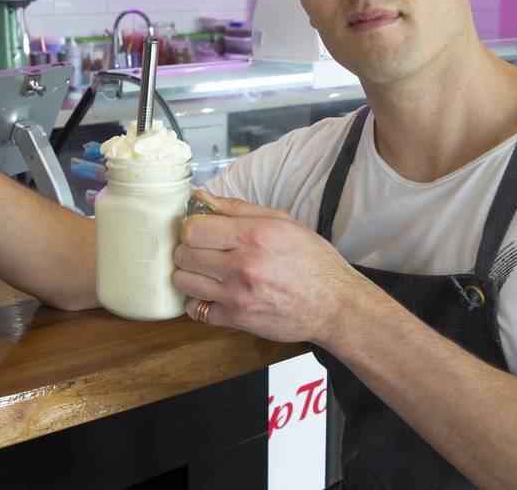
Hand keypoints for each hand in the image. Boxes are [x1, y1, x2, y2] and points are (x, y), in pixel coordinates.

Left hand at [172, 191, 365, 343]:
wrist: (333, 305)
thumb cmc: (312, 260)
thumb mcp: (282, 222)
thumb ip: (237, 208)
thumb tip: (201, 197)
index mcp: (253, 235)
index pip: (193, 228)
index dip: (192, 227)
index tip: (202, 230)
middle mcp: (242, 265)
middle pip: (183, 254)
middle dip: (189, 249)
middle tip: (204, 250)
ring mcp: (237, 296)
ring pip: (183, 281)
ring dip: (190, 274)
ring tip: (206, 271)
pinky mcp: (237, 320)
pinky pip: (195, 310)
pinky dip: (198, 301)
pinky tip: (212, 293)